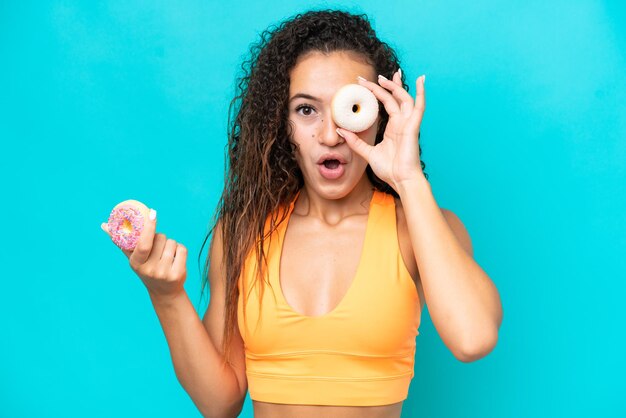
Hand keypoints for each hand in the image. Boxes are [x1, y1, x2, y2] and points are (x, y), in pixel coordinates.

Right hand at [101, 214, 187, 299]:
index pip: (144, 244)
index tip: (153, 213)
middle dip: (160, 238)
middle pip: (161, 238)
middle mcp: (150, 269)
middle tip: (157, 249)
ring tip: (165, 256)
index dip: (149, 228)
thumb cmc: (146, 269)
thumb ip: (121, 242)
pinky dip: (180, 250)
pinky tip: (175, 260)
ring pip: (172, 242)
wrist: (164, 292)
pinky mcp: (178, 273)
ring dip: (170, 244)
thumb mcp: (133, 258)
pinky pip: (182, 249)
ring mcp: (164, 273)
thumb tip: (104, 225)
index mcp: (136, 263)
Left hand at [338, 70, 425, 191]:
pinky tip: (420, 79)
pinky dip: (421, 93)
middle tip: (369, 77)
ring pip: (404, 98)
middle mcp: (402, 122)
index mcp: (394, 127)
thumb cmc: (389, 169)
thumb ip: (355, 142)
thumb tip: (340, 131)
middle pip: (394, 97)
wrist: (401, 180)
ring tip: (384, 77)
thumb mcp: (367, 153)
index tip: (363, 84)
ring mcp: (408, 123)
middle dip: (383, 85)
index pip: (385, 103)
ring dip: (395, 86)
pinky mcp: (413, 127)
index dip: (376, 92)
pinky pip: (419, 107)